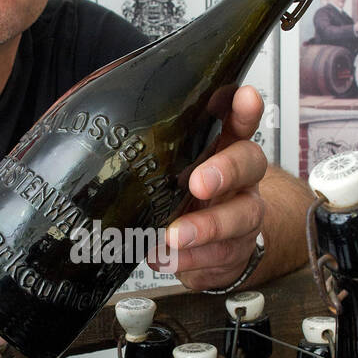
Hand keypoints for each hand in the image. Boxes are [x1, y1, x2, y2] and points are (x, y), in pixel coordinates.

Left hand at [150, 85, 266, 289]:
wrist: (217, 250)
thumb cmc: (190, 201)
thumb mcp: (179, 172)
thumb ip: (161, 154)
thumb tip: (107, 142)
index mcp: (227, 151)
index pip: (241, 122)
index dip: (244, 109)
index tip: (244, 97)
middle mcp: (242, 181)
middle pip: (250, 165)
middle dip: (225, 171)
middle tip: (199, 183)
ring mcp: (244, 217)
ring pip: (239, 218)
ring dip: (205, 228)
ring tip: (173, 237)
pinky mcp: (236, 253)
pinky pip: (220, 258)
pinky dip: (191, 261)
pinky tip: (167, 258)